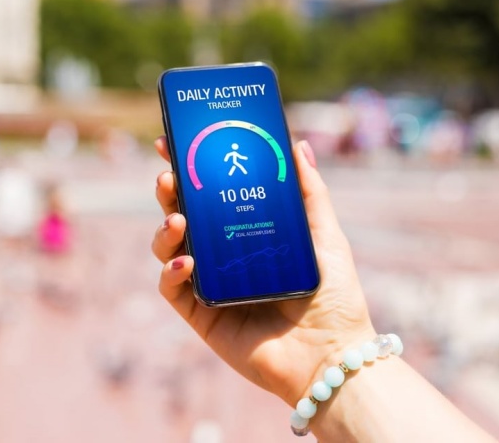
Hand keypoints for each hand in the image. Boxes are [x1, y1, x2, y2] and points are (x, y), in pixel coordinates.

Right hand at [152, 138, 374, 405]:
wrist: (331, 355)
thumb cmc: (334, 296)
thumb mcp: (325, 235)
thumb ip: (311, 192)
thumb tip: (296, 144)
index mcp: (247, 232)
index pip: (211, 195)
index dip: (189, 169)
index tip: (173, 144)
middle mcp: (223, 255)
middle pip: (184, 215)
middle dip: (170, 192)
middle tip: (170, 176)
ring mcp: (209, 283)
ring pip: (169, 248)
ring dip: (164, 229)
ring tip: (178, 218)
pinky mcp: (201, 314)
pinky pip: (172, 289)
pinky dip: (171, 272)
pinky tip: (188, 263)